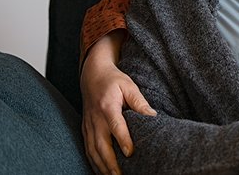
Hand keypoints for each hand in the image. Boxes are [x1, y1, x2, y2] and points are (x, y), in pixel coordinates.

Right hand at [81, 32, 155, 174]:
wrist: (91, 75)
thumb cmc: (113, 80)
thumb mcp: (129, 85)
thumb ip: (140, 102)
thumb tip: (153, 116)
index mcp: (107, 106)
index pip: (115, 126)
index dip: (123, 140)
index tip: (130, 153)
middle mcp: (95, 119)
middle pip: (101, 144)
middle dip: (110, 162)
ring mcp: (88, 125)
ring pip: (92, 150)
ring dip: (101, 166)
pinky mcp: (85, 129)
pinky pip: (87, 149)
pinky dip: (93, 162)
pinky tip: (101, 171)